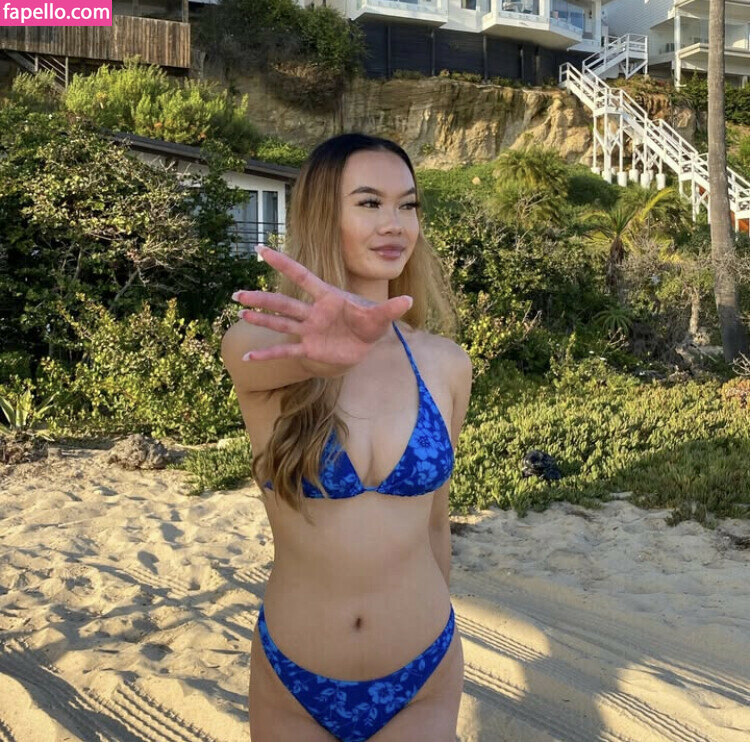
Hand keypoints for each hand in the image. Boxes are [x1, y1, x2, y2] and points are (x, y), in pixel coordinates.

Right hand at [232, 244, 412, 363]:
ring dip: (261, 318)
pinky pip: (286, 351)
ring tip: (240, 311)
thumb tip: (408, 301)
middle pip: (284, 303)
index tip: (262, 250)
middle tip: (238, 293)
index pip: (303, 277)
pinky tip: (249, 358)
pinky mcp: (309, 348)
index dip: (283, 264)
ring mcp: (309, 330)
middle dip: (262, 298)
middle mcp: (313, 312)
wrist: (364, 344)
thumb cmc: (369, 323)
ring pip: (281, 322)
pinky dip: (268, 354)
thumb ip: (390, 309)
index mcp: (328, 297)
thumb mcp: (381, 317)